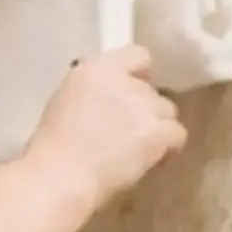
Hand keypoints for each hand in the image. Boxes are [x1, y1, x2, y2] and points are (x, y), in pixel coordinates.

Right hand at [23, 47, 186, 212]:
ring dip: (157, 127)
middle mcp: (125, 81)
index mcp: (97, 68)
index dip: (139, 76)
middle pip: (151, 90)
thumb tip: (111, 99)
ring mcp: (144, 105)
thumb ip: (95, 90)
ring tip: (137, 149)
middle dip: (143, 110)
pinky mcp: (157, 132)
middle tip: (126, 134)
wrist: (62, 175)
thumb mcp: (67, 100)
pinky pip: (178, 134)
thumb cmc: (54, 147)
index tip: (129, 96)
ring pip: (167, 111)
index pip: (138, 56)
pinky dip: (169, 147)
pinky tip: (152, 159)